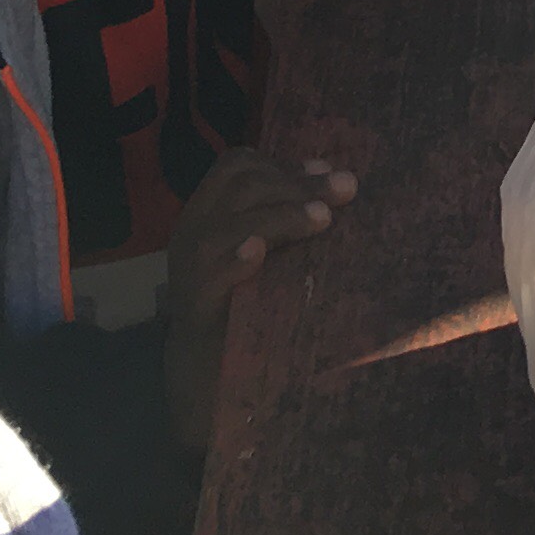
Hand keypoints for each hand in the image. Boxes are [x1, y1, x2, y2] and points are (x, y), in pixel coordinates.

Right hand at [163, 151, 356, 449]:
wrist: (205, 371)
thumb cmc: (245, 300)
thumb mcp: (263, 249)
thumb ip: (284, 215)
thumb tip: (334, 176)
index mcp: (207, 212)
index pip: (237, 166)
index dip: (283, 163)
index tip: (328, 170)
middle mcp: (192, 231)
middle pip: (240, 187)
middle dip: (297, 184)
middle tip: (345, 189)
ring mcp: (189, 269)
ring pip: (228, 225)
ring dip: (280, 215)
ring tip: (323, 218)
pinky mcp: (194, 306)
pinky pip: (212, 275)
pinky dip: (236, 258)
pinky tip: (258, 252)